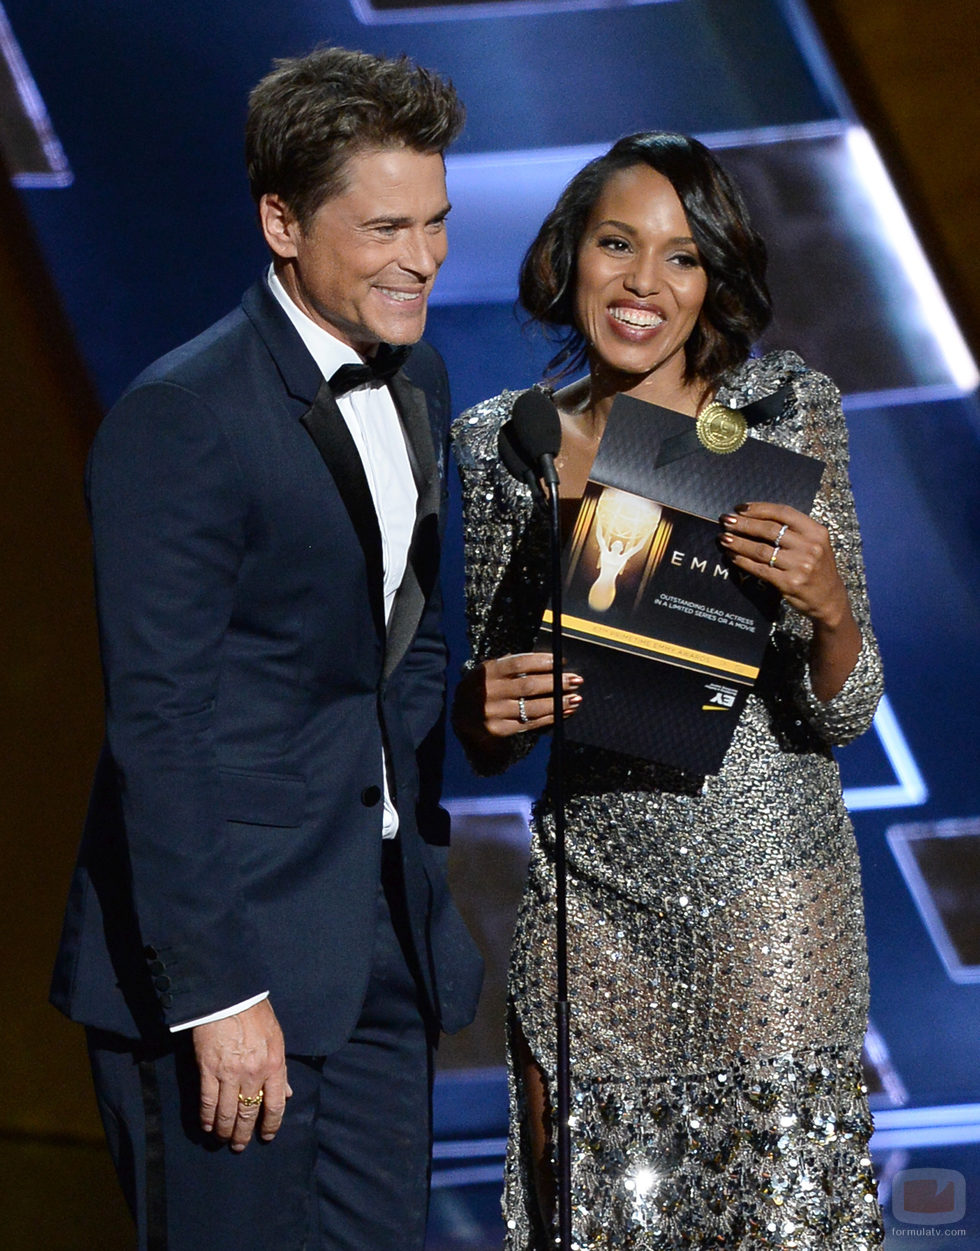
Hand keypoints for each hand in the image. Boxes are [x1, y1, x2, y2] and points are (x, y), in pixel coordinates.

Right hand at [193, 999, 290, 1151]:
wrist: (230, 997)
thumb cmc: (256, 1015)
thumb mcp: (277, 1039)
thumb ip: (281, 1069)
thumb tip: (288, 1093)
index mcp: (274, 1064)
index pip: (276, 1105)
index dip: (271, 1125)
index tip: (266, 1136)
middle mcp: (253, 1073)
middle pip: (249, 1113)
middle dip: (244, 1134)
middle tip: (240, 1146)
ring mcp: (229, 1073)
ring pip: (227, 1113)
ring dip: (225, 1131)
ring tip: (223, 1140)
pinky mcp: (208, 1070)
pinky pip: (208, 1102)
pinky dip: (207, 1118)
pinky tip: (208, 1126)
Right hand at [452, 652, 582, 750]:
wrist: (462, 718)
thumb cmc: (484, 689)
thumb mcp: (490, 672)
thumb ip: (512, 665)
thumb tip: (551, 663)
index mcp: (487, 671)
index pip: (518, 663)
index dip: (542, 662)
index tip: (562, 661)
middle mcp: (489, 692)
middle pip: (529, 686)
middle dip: (556, 683)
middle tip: (576, 680)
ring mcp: (493, 712)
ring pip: (532, 707)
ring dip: (558, 703)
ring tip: (575, 699)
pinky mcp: (499, 730)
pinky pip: (529, 723)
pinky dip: (550, 718)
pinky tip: (563, 713)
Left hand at [719, 502, 860, 699]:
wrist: (829, 599)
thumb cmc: (816, 567)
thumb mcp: (814, 544)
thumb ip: (793, 530)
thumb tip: (753, 517)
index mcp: (816, 532)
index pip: (783, 513)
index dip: (759, 509)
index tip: (739, 508)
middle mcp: (810, 547)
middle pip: (769, 530)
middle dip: (743, 524)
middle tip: (725, 521)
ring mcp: (800, 566)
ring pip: (761, 550)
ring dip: (738, 543)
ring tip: (723, 538)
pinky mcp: (789, 583)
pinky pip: (760, 569)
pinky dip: (743, 561)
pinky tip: (732, 556)